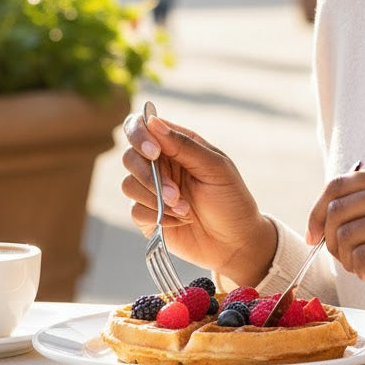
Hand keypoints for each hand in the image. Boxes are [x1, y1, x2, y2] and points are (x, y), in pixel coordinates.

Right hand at [120, 111, 276, 286]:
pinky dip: (158, 215)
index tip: (154, 152)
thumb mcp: (215, 168)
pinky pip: (136, 210)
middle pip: (130, 157)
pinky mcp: (147, 216)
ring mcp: (152, 190)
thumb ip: (184, 146)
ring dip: (156, 198)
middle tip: (176, 193)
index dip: (139, 135)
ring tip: (185, 209)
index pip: (143, 127)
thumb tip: (152, 122)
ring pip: (129, 184)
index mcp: (177, 145)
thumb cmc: (231, 199)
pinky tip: (181, 220)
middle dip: (149, 175)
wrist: (236, 243)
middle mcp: (161, 165)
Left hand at [306, 166, 364, 324]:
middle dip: (332, 242)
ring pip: (346, 238)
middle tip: (350, 260)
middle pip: (337, 211)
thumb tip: (317, 218)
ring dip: (349, 261)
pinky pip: (361, 260)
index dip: (316, 212)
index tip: (312, 236)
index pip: (338, 184)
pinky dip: (363, 274)